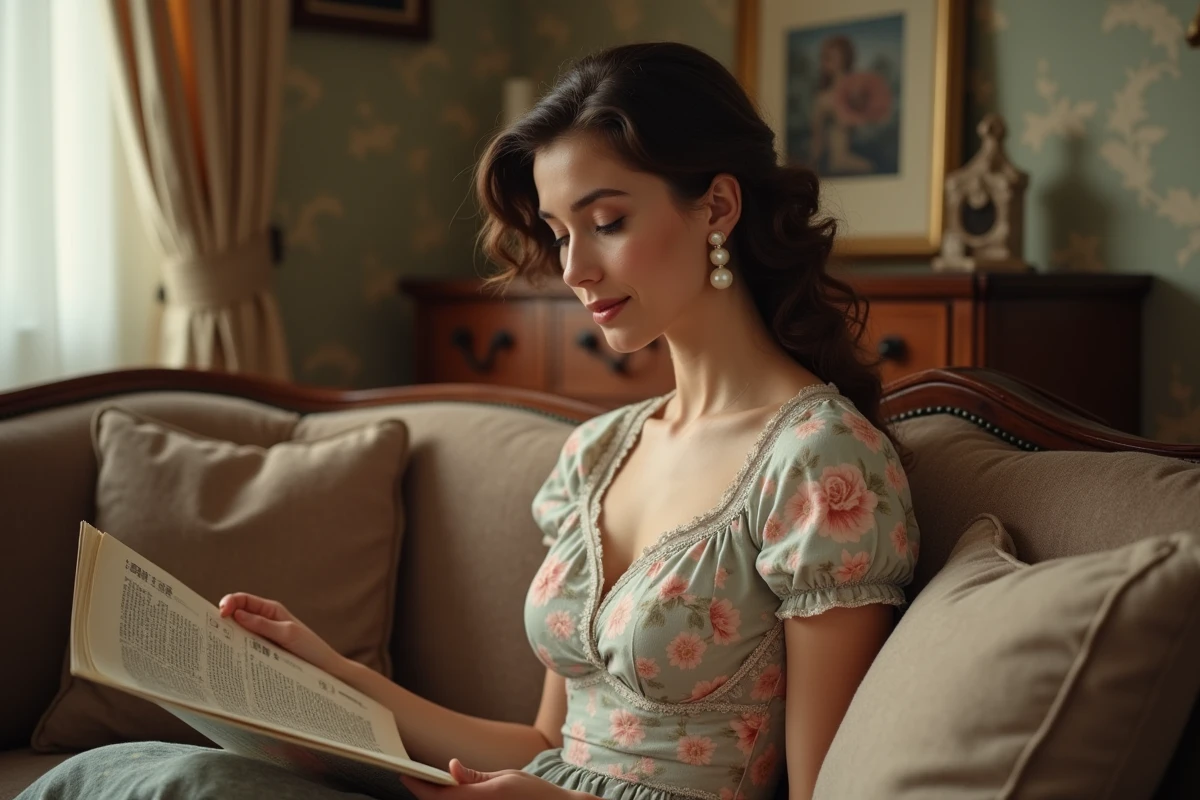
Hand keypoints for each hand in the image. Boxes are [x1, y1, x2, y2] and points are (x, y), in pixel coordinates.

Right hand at [218, 593, 343, 675]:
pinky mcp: (263, 652)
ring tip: (215, 645)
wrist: (325, 670)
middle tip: (210, 631)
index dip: (229, 602)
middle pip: (236, 616)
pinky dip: (236, 650)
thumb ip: (263, 624)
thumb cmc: (310, 648)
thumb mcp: (287, 634)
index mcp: (271, 610)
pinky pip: (245, 648)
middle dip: (222, 620)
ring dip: (228, 637)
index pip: (243, 600)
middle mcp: (265, 621)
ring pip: (238, 633)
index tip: (220, 614)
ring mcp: (263, 637)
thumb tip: (236, 614)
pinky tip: (229, 658)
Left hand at [400, 759, 586, 799]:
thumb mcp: (506, 777)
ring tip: (427, 785)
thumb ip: (475, 777)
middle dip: (424, 793)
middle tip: (411, 777)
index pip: (440, 796)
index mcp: (482, 798)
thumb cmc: (534, 793)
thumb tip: (451, 767)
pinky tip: (447, 795)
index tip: (404, 775)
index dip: (419, 787)